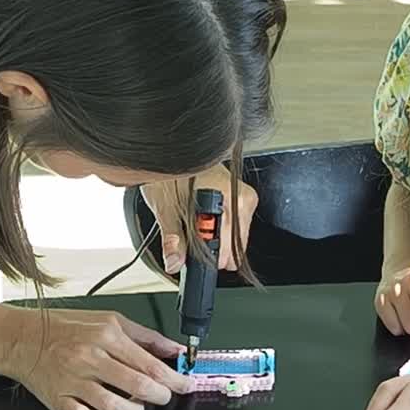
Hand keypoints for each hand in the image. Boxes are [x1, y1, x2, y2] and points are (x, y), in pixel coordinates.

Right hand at [7, 309, 190, 409]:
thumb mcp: (109, 320)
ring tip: (137, 405)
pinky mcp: (60, 401)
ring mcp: (74, 382)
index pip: (148, 363)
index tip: (185, 384)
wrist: (22, 338)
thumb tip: (174, 349)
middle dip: (159, 396)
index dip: (172, 378)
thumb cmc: (66, 328)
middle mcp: (90, 359)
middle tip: (163, 396)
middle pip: (137, 386)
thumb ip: (145, 336)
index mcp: (106, 336)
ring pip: (115, 408)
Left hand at [141, 165, 257, 272]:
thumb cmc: (169, 169)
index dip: (208, 257)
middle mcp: (241, 196)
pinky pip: (236, 227)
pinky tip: (202, 216)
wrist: (173, 147)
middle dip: (212, 249)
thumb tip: (175, 262)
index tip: (195, 258)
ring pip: (236, 238)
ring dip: (215, 238)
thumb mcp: (165, 207)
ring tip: (194, 220)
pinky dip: (219, 229)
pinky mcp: (241, 196)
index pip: (228, 247)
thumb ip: (172, 239)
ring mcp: (243, 196)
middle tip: (190, 237)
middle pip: (235, 245)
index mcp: (226, 198)